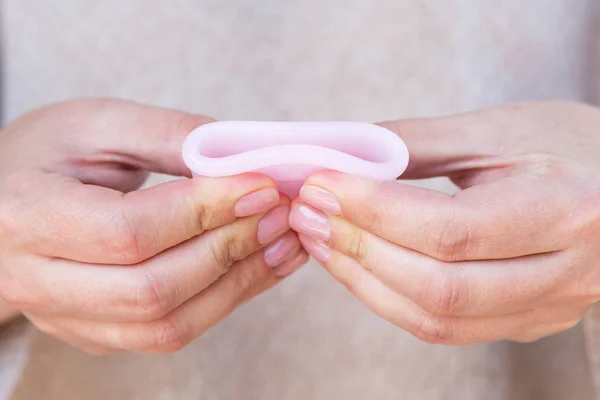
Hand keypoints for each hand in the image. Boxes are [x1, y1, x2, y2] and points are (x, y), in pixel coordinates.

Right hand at [0, 99, 305, 353]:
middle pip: (152, 288)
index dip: (206, 211)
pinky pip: (167, 333)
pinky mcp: (92, 332)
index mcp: (27, 215)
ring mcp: (63, 317)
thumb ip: (170, 135)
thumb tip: (245, 160)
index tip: (263, 185)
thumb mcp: (98, 124)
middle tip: (282, 214)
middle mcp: (36, 280)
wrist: (1, 199)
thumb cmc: (46, 153)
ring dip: (239, 284)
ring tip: (284, 243)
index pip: (130, 230)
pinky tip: (259, 268)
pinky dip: (223, 302)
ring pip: (166, 325)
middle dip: (231, 249)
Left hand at [291, 101, 599, 344]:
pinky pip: (445, 327)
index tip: (321, 184)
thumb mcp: (503, 130)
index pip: (450, 229)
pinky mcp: (527, 322)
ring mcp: (547, 308)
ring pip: (436, 318)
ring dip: (363, 279)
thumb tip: (347, 153)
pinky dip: (389, 298)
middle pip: (438, 285)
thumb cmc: (572, 146)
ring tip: (320, 238)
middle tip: (309, 211)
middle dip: (358, 247)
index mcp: (565, 210)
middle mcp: (564, 272)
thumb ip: (421, 142)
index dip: (373, 210)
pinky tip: (357, 265)